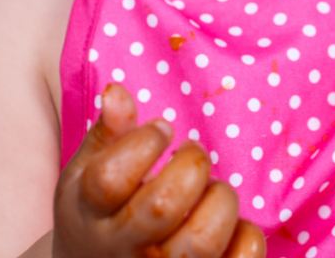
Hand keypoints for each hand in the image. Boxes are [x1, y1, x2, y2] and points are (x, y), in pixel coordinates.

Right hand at [53, 83, 265, 257]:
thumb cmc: (102, 216)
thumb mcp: (88, 176)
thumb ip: (107, 133)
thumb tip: (117, 92)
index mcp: (92, 217)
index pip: (110, 178)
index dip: (145, 141)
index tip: (162, 130)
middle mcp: (125, 252)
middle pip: (164, 204)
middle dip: (191, 163)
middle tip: (190, 154)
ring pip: (204, 239)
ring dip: (220, 199)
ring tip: (210, 191)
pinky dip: (247, 235)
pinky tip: (229, 225)